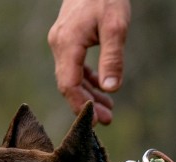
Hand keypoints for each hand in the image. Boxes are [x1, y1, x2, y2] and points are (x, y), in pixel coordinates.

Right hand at [47, 0, 131, 123]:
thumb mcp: (115, 27)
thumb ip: (112, 58)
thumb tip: (111, 89)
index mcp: (67, 43)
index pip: (69, 84)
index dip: (81, 105)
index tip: (97, 121)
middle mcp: (59, 44)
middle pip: (68, 84)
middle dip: (87, 104)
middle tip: (108, 119)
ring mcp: (61, 42)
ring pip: (71, 77)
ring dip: (88, 94)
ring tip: (109, 109)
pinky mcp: (68, 40)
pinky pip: (74, 67)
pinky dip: (87, 80)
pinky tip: (102, 88)